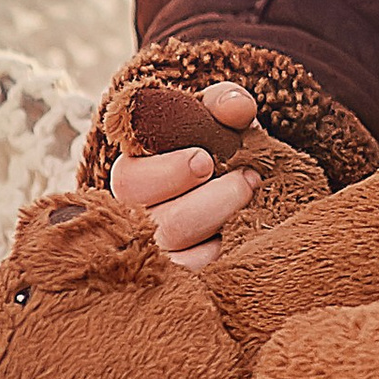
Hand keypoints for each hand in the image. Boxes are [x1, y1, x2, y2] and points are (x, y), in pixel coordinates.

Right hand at [108, 81, 258, 267]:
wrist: (227, 179)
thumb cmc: (211, 146)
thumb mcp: (214, 117)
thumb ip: (223, 102)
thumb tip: (237, 108)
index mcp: (133, 172)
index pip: (130, 178)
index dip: (168, 172)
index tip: (204, 160)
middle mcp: (133, 215)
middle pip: (160, 220)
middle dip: (210, 200)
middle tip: (245, 178)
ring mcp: (153, 251)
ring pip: (178, 251)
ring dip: (221, 220)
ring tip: (248, 195)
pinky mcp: (175, 275)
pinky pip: (194, 274)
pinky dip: (219, 252)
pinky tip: (235, 230)